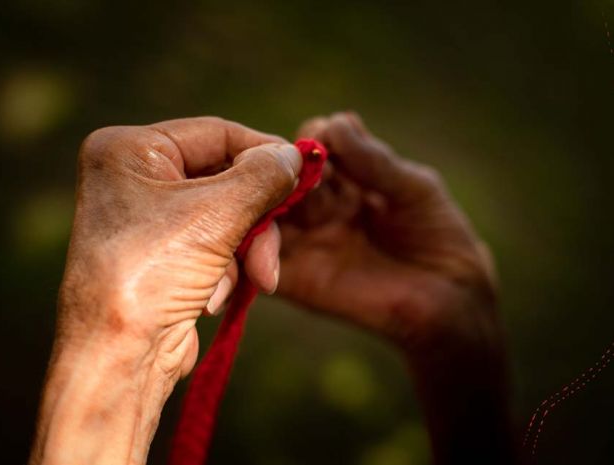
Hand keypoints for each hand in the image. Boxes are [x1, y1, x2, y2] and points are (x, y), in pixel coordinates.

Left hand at [31, 117, 301, 464]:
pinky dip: (225, 269)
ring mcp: (149, 217)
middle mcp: (135, 177)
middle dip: (256, 220)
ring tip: (249, 281)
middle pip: (225, 178)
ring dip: (243, 251)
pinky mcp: (164, 253)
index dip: (263, 152)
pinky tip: (210, 297)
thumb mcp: (217, 213)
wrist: (120, 356)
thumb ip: (263, 176)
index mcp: (130, 150)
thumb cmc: (154, 273)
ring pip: (228, 215)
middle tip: (274, 248)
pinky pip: (215, 244)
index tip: (303, 174)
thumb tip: (293, 155)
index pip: (216, 133)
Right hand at [278, 112, 497, 349]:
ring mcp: (306, 241)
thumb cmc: (439, 238)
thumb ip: (375, 161)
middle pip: (284, 177)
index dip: (313, 138)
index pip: (314, 147)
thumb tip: (336, 121)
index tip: (320, 137)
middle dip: (286, 168)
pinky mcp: (296, 279)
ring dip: (266, 200)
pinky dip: (252, 244)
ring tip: (284, 194)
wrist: (451, 301)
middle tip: (297, 167)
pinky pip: (260, 260)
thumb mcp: (415, 190)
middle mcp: (320, 207)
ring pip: (265, 213)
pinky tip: (259, 227)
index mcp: (348, 181)